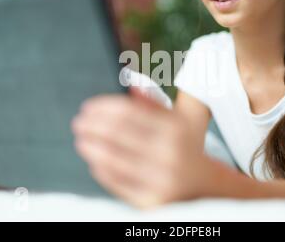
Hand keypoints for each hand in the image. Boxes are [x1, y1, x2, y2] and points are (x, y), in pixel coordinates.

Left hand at [71, 88, 216, 207]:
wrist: (205, 185)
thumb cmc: (186, 146)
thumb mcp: (180, 119)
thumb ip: (154, 101)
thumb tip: (130, 82)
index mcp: (175, 129)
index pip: (128, 112)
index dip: (103, 107)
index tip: (88, 107)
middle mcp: (169, 154)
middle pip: (116, 133)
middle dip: (92, 125)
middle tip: (79, 122)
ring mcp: (160, 180)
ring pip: (112, 159)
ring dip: (91, 147)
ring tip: (81, 140)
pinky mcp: (151, 200)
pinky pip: (117, 182)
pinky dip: (101, 169)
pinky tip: (94, 161)